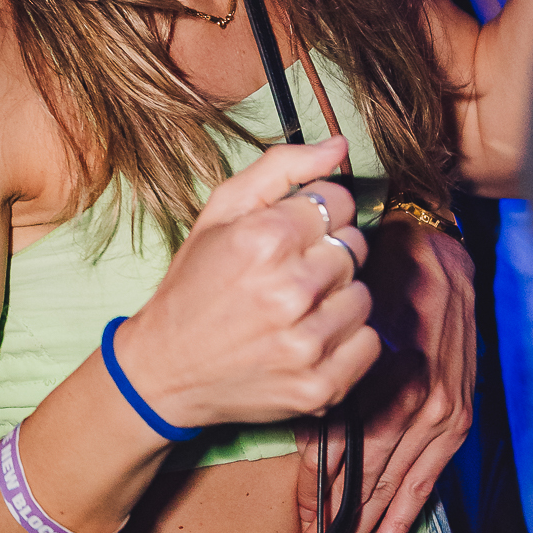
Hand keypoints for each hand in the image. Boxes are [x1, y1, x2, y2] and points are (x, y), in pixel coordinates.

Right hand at [117, 138, 380, 432]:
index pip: (338, 202)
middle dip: (324, 255)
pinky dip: (344, 340)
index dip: (315, 214)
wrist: (165, 369)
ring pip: (362, 296)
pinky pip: (367, 342)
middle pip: (354, 248)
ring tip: (294, 308)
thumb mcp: (220, 213)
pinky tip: (306, 337)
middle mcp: (289, 290)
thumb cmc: (193, 285)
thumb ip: (280, 169)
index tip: (291, 233)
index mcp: (264, 239)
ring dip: (335, 298)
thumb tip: (339, 146)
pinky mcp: (320, 386)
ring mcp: (306, 343)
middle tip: (285, 273)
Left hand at [294, 221, 473, 532]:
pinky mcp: (458, 415)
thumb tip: (307, 459)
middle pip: (369, 482)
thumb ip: (324, 395)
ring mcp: (440, 413)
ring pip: (399, 485)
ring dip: (373, 529)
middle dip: (342, 528)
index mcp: (374, 381)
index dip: (316, 501)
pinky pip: (431, 475)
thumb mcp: (334, 337)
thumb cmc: (369, 290)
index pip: (339, 458)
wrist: (430, 255)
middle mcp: (411, 404)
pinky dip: (409, 510)